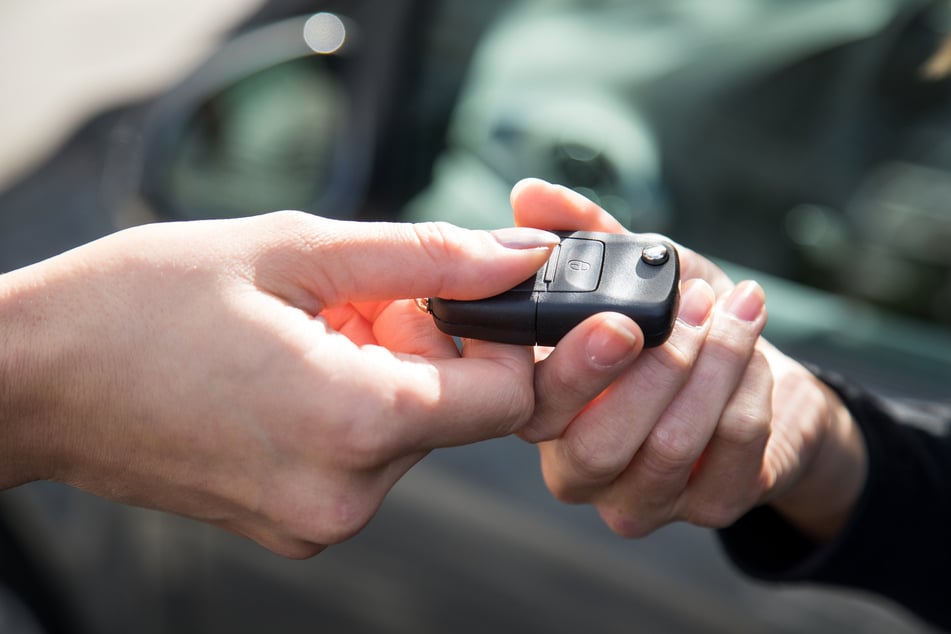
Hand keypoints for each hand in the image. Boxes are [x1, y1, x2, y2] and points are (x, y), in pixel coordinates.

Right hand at [0, 211, 558, 557]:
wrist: (33, 379)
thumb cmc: (139, 304)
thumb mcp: (296, 251)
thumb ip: (428, 255)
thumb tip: (519, 256)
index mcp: (353, 424)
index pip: (507, 396)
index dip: (496, 334)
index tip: (446, 291)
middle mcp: (345, 493)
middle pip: (460, 413)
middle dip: (428, 345)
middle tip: (350, 302)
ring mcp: (318, 518)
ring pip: (414, 433)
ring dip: (387, 373)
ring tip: (308, 333)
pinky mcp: (296, 524)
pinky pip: (367, 459)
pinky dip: (355, 409)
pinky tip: (292, 372)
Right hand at [511, 178, 866, 540]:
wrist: (763, 378)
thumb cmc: (684, 328)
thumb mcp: (638, 274)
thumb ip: (584, 235)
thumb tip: (528, 194)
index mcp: (547, 411)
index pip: (534, 410)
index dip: (571, 369)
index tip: (620, 318)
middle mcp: (578, 465)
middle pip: (595, 444)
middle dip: (657, 367)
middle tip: (694, 302)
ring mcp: (641, 496)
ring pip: (666, 447)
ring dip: (711, 366)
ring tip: (734, 308)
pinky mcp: (708, 506)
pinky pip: (729, 450)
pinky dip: (749, 387)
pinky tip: (754, 349)